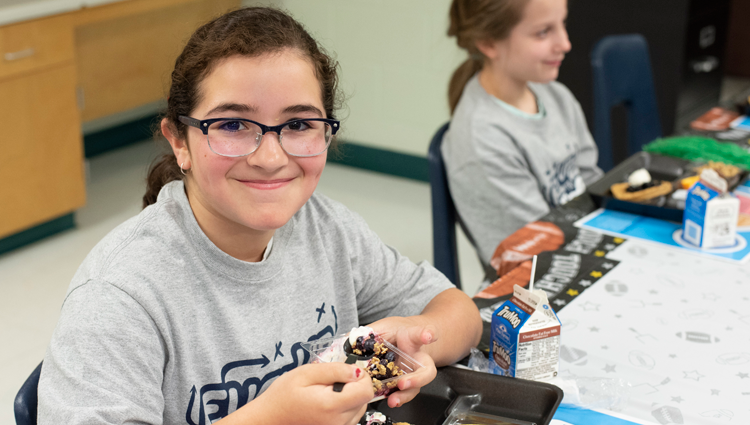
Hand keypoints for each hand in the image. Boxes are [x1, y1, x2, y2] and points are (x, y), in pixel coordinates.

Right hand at [250, 362, 372, 424]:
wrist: (269, 419)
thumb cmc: (283, 396)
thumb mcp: (305, 374)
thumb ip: (335, 370)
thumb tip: (357, 372)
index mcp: (332, 406)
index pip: (366, 391)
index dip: (361, 377)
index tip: (347, 372)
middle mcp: (338, 423)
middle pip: (364, 399)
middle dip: (354, 386)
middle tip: (331, 382)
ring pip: (359, 408)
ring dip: (350, 397)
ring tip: (327, 394)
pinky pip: (351, 418)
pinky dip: (345, 408)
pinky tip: (327, 403)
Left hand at [369, 317, 438, 408]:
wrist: (403, 339)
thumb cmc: (394, 332)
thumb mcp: (382, 327)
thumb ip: (369, 333)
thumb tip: (348, 339)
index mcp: (412, 338)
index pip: (421, 334)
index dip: (426, 335)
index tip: (428, 336)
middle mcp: (416, 358)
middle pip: (426, 370)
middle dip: (417, 378)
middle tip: (404, 383)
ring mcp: (412, 373)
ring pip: (416, 387)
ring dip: (405, 395)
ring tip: (393, 399)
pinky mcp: (404, 384)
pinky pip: (403, 393)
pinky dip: (397, 398)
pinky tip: (389, 401)